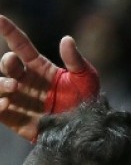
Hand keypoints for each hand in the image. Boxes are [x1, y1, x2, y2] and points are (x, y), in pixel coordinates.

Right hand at [0, 15, 99, 141]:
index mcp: (40, 68)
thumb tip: (66, 39)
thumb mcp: (86, 79)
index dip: (9, 31)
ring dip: (1, 83)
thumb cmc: (89, 103)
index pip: (21, 45)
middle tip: (13, 66)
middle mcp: (27, 81)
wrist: (88, 133)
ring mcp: (20, 99)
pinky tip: (4, 104)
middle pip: (8, 64)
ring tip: (13, 87)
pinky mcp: (17, 119)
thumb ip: (76, 60)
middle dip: (8, 62)